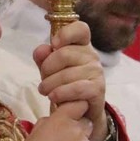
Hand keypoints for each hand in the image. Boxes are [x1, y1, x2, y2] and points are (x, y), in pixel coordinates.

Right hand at [20, 104, 93, 140]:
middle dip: (80, 129)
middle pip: (87, 124)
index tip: (73, 115)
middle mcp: (77, 131)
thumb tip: (54, 122)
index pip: (79, 105)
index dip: (77, 110)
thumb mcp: (33, 134)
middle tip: (66, 140)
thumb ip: (48, 123)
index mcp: (62, 120)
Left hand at [33, 20, 108, 140]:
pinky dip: (61, 93)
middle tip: (43, 81)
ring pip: (67, 74)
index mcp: (81, 45)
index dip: (65, 33)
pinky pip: (76, 88)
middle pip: (64, 54)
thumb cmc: (65, 86)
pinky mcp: (98, 89)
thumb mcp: (50, 70)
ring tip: (46, 92)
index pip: (80, 28)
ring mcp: (97, 72)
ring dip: (50, 85)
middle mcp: (92, 56)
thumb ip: (44, 58)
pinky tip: (54, 98)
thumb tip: (41, 49)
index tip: (54, 44)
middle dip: (47, 69)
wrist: (81, 112)